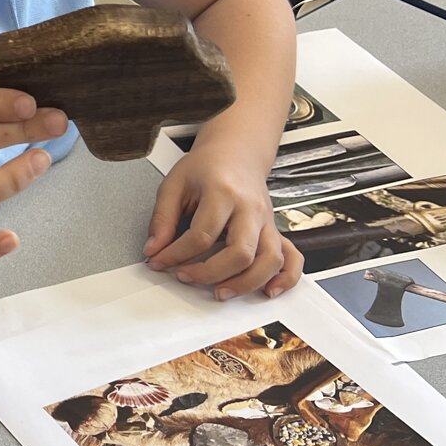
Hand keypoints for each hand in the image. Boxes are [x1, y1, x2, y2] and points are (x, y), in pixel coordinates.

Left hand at [145, 130, 303, 300]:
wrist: (236, 153)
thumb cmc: (207, 167)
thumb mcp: (174, 184)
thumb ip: (162, 218)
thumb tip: (153, 249)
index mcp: (223, 193)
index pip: (201, 235)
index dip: (175, 254)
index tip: (158, 261)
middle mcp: (250, 209)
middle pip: (241, 252)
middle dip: (210, 273)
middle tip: (185, 277)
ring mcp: (267, 222)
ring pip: (269, 260)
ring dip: (245, 283)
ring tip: (219, 292)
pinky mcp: (275, 231)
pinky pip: (291, 258)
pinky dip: (285, 278)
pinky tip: (268, 291)